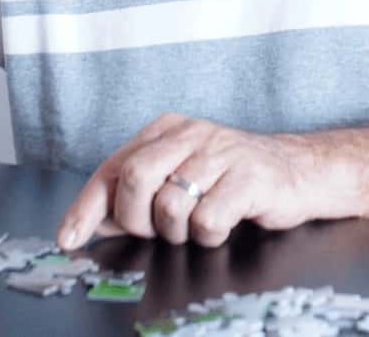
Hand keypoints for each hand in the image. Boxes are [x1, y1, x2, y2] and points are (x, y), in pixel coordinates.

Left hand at [57, 113, 320, 249]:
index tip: (68, 238)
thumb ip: (137, 192)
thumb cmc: (233, 176)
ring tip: (193, 227)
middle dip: (136, 219)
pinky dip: (208, 236)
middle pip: (134, 179)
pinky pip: (207, 220)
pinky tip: (221, 226)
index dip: (86, 207)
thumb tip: (91, 220)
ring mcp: (221, 154)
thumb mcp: (181, 173)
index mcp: (167, 130)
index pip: (113, 168)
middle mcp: (191, 134)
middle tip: (155, 232)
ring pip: (169, 204)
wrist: (300, 170)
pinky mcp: (249, 178)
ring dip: (176, 232)